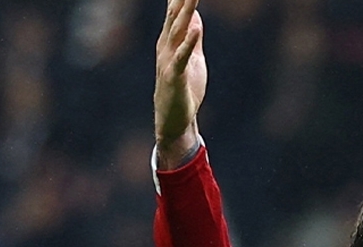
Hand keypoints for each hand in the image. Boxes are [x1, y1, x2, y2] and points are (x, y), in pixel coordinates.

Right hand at [154, 0, 206, 166]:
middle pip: (175, 16)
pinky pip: (182, 57)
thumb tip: (195, 17)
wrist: (174, 119)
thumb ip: (192, 37)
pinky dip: (188, 42)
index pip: (174, 12)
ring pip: (178, 31)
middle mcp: (166, 46)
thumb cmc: (183, 88)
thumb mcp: (192, 58)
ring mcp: (169, 60)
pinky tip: (196, 28)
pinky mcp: (175, 76)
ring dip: (186, 12)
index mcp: (169, 40)